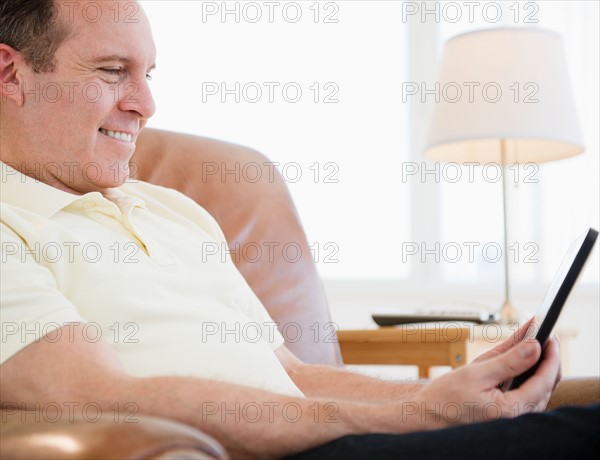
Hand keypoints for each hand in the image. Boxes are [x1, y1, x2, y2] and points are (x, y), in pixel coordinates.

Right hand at [412, 330, 560, 428]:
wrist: (430, 415)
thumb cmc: (447, 397)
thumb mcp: (476, 373)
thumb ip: (508, 360)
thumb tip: (535, 345)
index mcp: (511, 410)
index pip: (544, 380)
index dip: (550, 355)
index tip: (551, 335)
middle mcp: (518, 418)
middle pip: (546, 385)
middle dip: (547, 358)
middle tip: (543, 333)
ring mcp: (516, 418)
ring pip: (540, 389)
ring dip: (540, 365)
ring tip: (534, 340)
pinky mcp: (511, 415)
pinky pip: (529, 393)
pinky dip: (530, 374)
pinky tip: (525, 358)